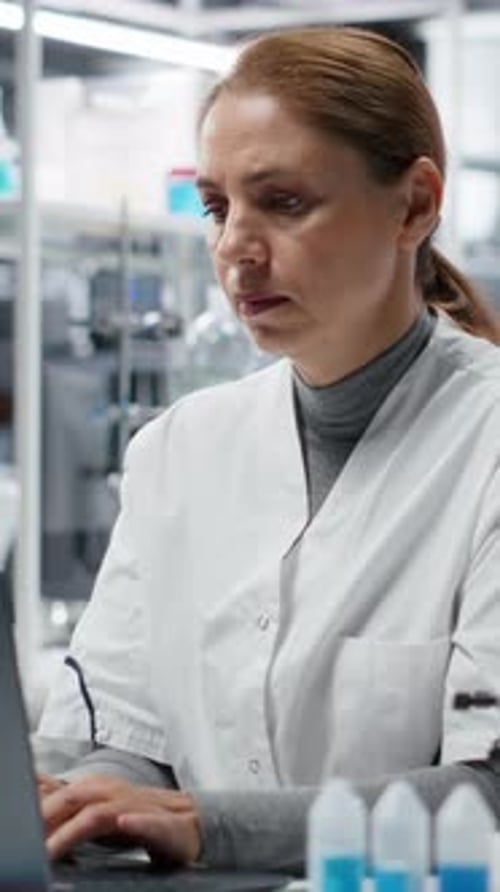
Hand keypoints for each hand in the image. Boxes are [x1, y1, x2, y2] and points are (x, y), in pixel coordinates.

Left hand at [39, 773, 201, 865]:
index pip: (56, 794)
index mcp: (96, 789)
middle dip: (44, 819)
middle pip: (71, 799)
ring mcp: (136, 807)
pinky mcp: (163, 824)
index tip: (16, 828)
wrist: (189, 821)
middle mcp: (112, 793)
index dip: (34, 807)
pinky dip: (136, 822)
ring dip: (73, 831)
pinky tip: (125, 823)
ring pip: (100, 814)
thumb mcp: (96, 807)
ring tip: (51, 851)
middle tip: (25, 844)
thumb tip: (33, 787)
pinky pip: (148, 822)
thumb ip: (66, 800)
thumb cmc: (138, 816)